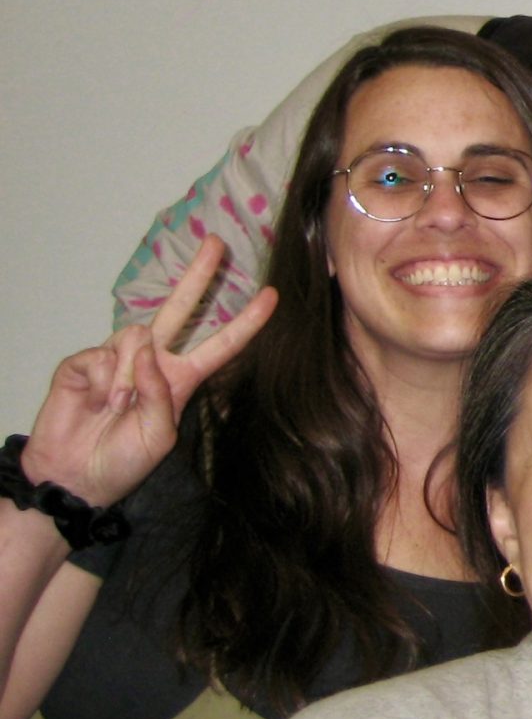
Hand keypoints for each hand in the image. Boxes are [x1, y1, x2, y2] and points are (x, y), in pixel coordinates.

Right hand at [20, 239, 275, 510]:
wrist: (72, 476)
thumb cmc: (121, 462)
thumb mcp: (157, 435)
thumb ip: (160, 393)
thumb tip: (147, 349)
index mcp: (181, 380)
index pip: (220, 346)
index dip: (245, 322)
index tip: (272, 296)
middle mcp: (153, 362)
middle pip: (179, 310)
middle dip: (198, 275)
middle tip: (216, 242)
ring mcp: (118, 358)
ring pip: (137, 335)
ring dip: (128, 374)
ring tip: (115, 406)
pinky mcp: (85, 361)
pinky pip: (103, 353)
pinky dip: (102, 378)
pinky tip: (95, 400)